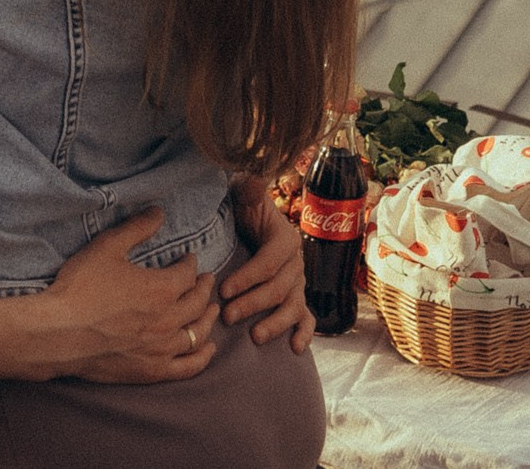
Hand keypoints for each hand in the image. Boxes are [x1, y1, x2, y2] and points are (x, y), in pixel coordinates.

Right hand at [35, 209, 219, 384]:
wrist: (58, 333)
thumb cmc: (80, 289)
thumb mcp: (107, 247)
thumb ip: (136, 228)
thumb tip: (159, 212)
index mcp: (161, 289)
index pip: (188, 274)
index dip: (191, 264)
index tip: (190, 259)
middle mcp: (169, 320)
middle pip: (198, 302)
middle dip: (205, 288)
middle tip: (207, 280)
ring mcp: (162, 349)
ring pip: (198, 333)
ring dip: (208, 318)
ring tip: (212, 310)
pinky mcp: (151, 371)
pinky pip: (188, 367)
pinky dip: (202, 356)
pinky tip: (208, 348)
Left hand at [222, 177, 313, 351]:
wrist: (251, 222)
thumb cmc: (243, 210)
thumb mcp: (243, 196)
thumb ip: (248, 189)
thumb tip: (251, 179)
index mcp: (284, 238)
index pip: (268, 262)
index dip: (247, 277)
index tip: (223, 290)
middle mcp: (296, 262)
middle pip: (279, 288)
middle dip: (253, 303)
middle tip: (228, 316)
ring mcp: (299, 282)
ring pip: (293, 306)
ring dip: (275, 323)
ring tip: (255, 337)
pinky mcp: (297, 297)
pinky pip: (307, 317)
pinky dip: (304, 333)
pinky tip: (296, 349)